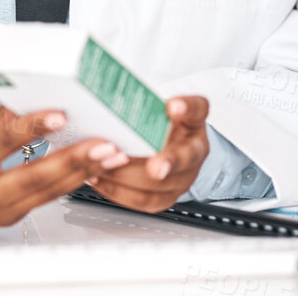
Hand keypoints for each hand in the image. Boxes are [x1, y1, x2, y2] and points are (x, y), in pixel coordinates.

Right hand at [0, 107, 120, 228]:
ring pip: (45, 193)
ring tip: (111, 156)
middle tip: (105, 145)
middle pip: (33, 177)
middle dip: (74, 161)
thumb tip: (35, 103)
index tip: (60, 115)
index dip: (32, 128)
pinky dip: (69, 183)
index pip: (2, 143)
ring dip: (83, 173)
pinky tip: (92, 169)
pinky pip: (43, 200)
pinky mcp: (7, 220)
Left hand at [84, 95, 210, 212]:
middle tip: (152, 166)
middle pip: (186, 155)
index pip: (197, 109)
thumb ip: (139, 104)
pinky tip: (100, 179)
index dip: (186, 108)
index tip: (173, 105)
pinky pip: (145, 200)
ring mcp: (184, 175)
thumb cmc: (156, 123)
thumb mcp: (153, 107)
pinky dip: (119, 191)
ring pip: (162, 184)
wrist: (168, 145)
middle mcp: (194, 148)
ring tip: (106, 168)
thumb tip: (108, 98)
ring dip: (131, 177)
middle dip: (166, 161)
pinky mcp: (168, 195)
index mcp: (193, 119)